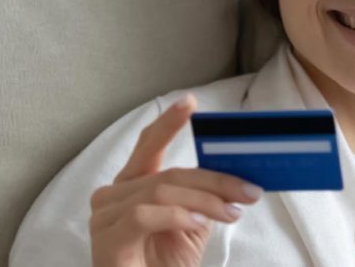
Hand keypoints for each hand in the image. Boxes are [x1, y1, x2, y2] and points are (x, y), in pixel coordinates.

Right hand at [89, 94, 263, 266]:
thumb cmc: (165, 263)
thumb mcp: (193, 223)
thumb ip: (205, 197)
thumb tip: (237, 175)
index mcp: (132, 187)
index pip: (148, 147)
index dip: (168, 124)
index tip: (190, 104)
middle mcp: (113, 197)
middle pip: (168, 174)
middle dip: (214, 180)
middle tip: (249, 191)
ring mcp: (104, 218)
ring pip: (160, 191)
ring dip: (203, 200)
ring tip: (231, 213)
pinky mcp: (106, 241)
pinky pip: (142, 214)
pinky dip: (176, 215)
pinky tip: (198, 222)